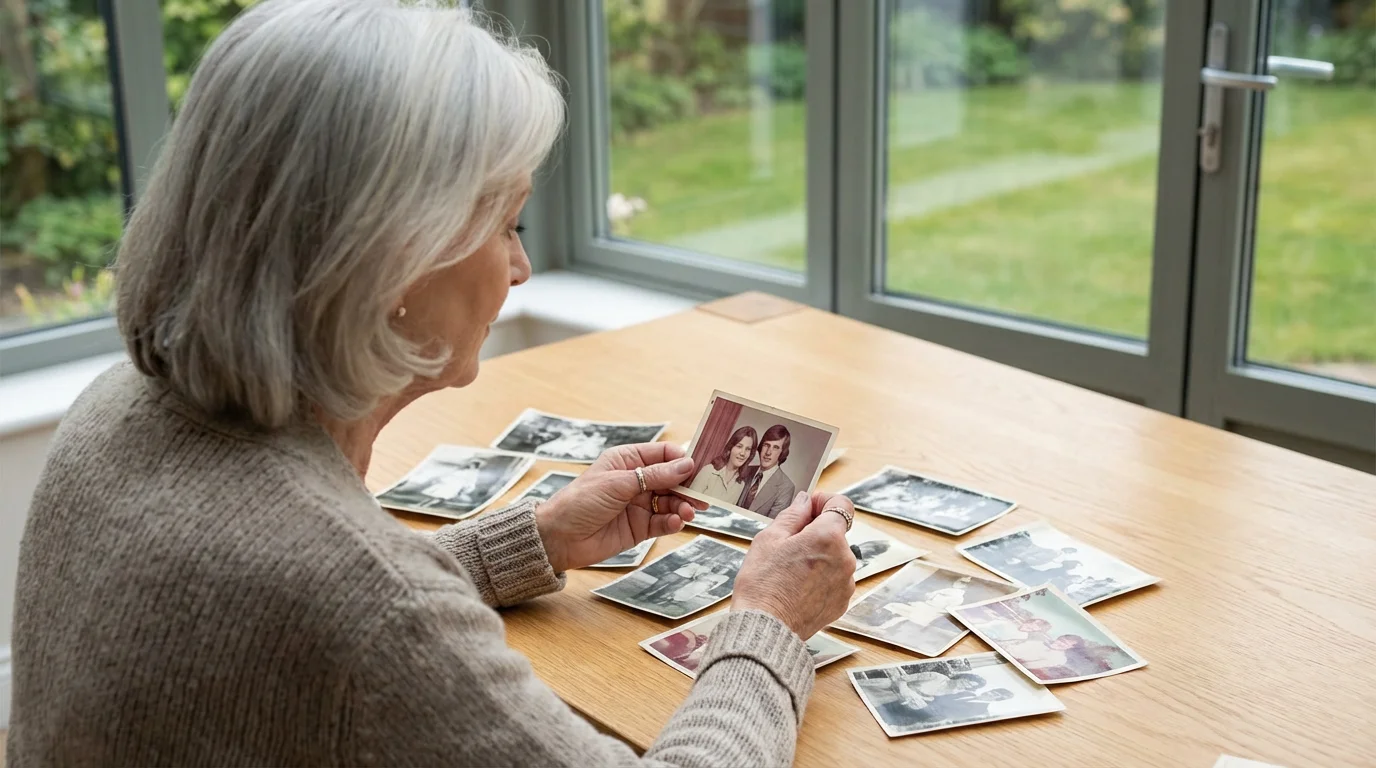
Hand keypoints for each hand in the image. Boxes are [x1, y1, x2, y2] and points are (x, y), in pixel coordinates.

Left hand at [535, 442, 704, 571]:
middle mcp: (636, 481)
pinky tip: (676, 522)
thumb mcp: (618, 483)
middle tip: (704, 495)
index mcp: (628, 460)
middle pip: (672, 479)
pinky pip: (663, 522)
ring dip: (683, 506)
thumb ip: (654, 475)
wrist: (559, 538)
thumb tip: (686, 465)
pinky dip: (673, 522)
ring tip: (688, 512)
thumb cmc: (580, 501)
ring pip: (671, 502)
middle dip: (688, 486)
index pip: (663, 454)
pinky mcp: (640, 528)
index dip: (682, 460)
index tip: (698, 468)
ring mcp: (639, 505)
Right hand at [731, 491, 856, 638]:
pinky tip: (797, 586)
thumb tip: (805, 502)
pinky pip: (834, 579)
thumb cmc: (763, 584)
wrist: (765, 628)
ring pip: (834, 557)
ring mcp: (845, 583)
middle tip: (787, 542)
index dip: (823, 501)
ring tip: (789, 569)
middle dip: (815, 532)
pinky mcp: (841, 602)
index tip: (808, 507)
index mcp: (828, 537)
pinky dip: (820, 577)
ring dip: (818, 556)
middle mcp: (845, 559)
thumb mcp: (770, 539)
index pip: (840, 504)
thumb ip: (792, 515)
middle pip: (835, 533)